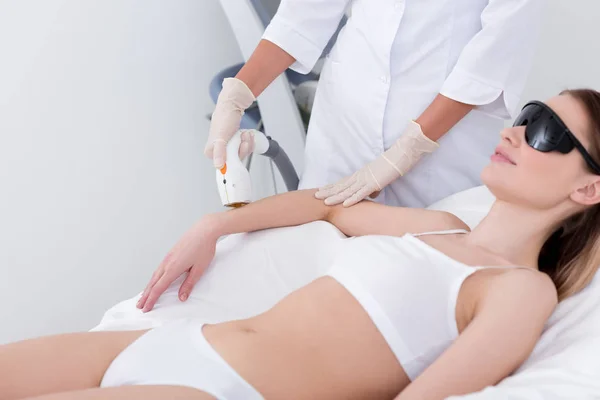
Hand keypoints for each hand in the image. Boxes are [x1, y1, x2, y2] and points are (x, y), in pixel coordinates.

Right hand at [136, 216, 218, 311]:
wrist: (204, 229)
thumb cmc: (204, 248)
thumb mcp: (199, 269)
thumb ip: (189, 284)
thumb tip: (181, 298)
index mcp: (173, 268)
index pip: (159, 288)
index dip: (151, 300)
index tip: (146, 309)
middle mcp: (167, 263)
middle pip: (153, 282)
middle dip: (146, 295)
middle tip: (139, 306)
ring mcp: (168, 257)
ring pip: (155, 275)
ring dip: (149, 286)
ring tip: (144, 295)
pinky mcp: (171, 253)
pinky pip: (159, 268)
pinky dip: (154, 277)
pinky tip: (155, 280)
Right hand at [205, 78, 255, 167]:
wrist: (232, 106)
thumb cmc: (224, 117)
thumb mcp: (221, 136)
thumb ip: (219, 151)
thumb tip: (218, 165)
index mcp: (211, 152)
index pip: (226, 165)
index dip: (235, 158)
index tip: (240, 148)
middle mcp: (218, 151)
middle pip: (235, 159)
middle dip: (243, 148)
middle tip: (243, 138)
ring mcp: (228, 148)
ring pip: (241, 153)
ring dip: (246, 143)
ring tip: (244, 134)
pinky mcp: (235, 144)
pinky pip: (244, 148)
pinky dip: (248, 141)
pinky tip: (246, 135)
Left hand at [315, 121, 438, 206]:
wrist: (401, 155)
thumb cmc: (393, 165)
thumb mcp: (381, 178)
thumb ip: (375, 187)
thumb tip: (372, 195)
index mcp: (361, 174)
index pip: (343, 182)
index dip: (332, 187)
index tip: (321, 191)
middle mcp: (360, 176)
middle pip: (341, 185)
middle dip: (328, 191)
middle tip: (315, 196)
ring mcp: (366, 179)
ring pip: (347, 190)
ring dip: (336, 196)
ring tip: (324, 201)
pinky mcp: (374, 182)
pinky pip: (361, 192)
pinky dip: (352, 199)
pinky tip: (344, 204)